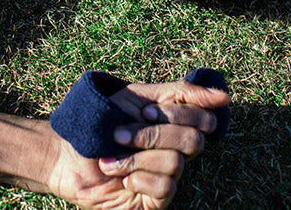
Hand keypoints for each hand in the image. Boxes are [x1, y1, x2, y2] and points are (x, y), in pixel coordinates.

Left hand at [47, 77, 229, 208]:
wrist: (66, 152)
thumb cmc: (99, 121)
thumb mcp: (137, 97)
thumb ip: (179, 93)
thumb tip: (224, 95)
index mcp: (174, 122)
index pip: (202, 115)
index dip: (177, 112)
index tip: (147, 111)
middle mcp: (176, 150)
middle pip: (193, 140)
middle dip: (153, 133)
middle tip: (121, 132)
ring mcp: (167, 176)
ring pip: (176, 162)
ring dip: (137, 155)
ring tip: (113, 153)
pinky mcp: (156, 200)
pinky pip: (165, 187)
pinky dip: (137, 176)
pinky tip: (121, 176)